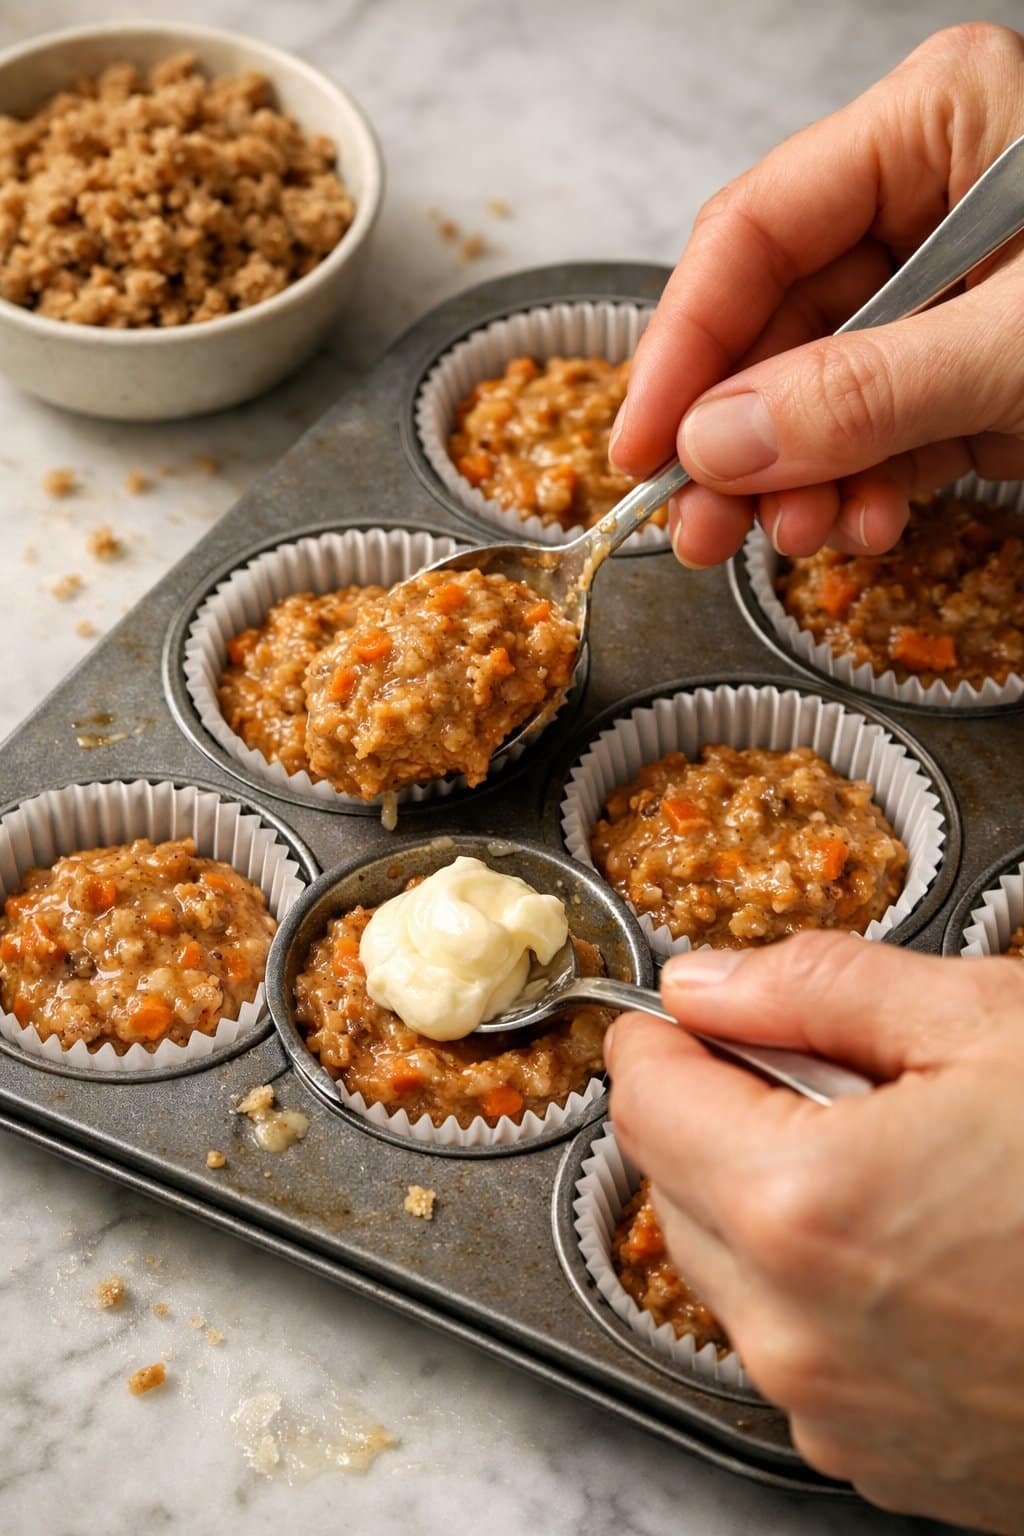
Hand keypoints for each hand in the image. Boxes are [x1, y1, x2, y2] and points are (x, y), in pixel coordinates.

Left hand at [605, 932, 1023, 1531]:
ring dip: (772, 1203)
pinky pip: (797, 1350)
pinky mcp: (885, 1462)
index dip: (667, 1034)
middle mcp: (796, 1330)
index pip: (641, 1092)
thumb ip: (815, 987)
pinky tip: (927, 1250)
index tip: (703, 1015)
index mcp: (799, 1202)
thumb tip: (707, 982)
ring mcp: (838, 1412)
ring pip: (727, 1270)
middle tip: (831, 1079)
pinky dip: (825, 1289)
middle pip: (673, 1182)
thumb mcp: (988, 1024)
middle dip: (723, 1113)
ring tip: (902, 1167)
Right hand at [611, 24, 1023, 567]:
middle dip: (740, 435)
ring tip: (794, 543)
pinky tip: (864, 527)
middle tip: (696, 529)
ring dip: (799, 476)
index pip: (758, 228)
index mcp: (939, 124)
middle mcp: (933, 196)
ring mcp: (955, 288)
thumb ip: (866, 392)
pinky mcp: (981, 364)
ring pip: (823, 385)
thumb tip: (718, 444)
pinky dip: (865, 487)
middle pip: (780, 316)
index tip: (640, 445)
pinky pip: (886, 426)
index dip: (684, 343)